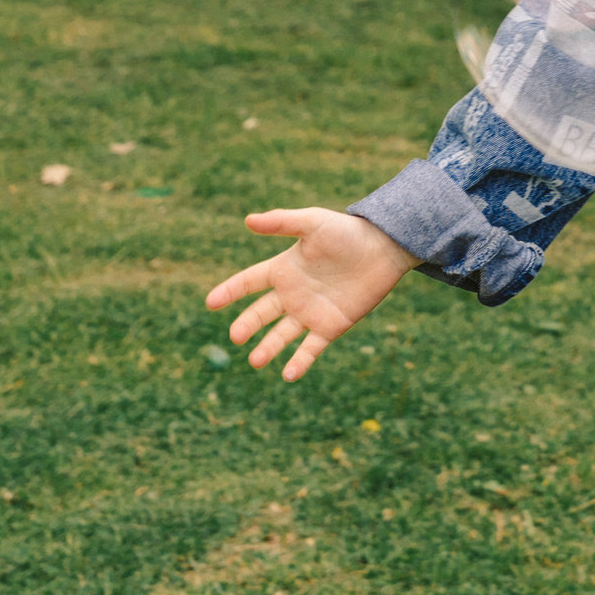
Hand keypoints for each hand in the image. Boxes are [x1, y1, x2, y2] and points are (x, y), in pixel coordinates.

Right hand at [203, 207, 419, 379]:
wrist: (384, 248)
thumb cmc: (347, 232)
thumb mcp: (313, 223)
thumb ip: (282, 222)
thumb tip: (248, 220)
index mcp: (283, 269)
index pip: (248, 282)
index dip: (230, 291)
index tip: (210, 302)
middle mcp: (292, 294)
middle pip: (261, 313)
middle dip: (247, 325)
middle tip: (236, 336)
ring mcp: (310, 312)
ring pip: (281, 335)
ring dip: (268, 348)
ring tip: (256, 361)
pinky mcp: (330, 326)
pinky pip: (310, 348)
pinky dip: (299, 362)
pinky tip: (288, 374)